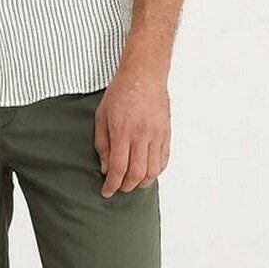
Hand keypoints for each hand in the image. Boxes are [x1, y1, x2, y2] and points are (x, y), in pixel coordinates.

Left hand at [94, 67, 170, 196]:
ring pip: (153, 170)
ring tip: (132, 183)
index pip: (118, 167)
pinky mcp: (166, 133)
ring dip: (142, 182)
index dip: (112, 184)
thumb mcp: (102, 116)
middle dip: (126, 186)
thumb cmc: (120, 92)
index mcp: (123, 131)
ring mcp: (157, 135)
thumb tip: (105, 168)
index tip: (106, 192)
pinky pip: (163, 160)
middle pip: (137, 173)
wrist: (145, 75)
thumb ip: (102, 144)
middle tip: (118, 188)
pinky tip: (146, 173)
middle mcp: (142, 135)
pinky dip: (155, 172)